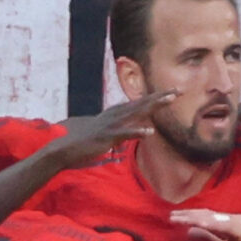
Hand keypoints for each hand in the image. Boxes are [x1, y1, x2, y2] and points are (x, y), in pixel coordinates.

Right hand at [56, 89, 177, 167]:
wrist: (61, 149)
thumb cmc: (81, 143)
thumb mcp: (103, 134)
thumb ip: (118, 130)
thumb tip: (131, 130)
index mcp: (114, 115)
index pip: (138, 104)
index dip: (155, 99)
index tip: (171, 93)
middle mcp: (113, 116)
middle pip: (141, 104)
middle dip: (160, 97)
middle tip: (179, 91)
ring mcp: (110, 125)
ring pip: (135, 113)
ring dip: (153, 106)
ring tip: (170, 100)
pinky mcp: (105, 137)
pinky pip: (124, 134)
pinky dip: (137, 131)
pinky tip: (150, 131)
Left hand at [173, 208, 240, 240]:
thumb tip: (192, 232)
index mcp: (234, 224)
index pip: (209, 219)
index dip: (192, 218)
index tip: (175, 220)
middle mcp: (238, 219)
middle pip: (209, 215)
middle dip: (189, 215)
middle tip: (171, 216)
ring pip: (213, 218)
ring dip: (195, 217)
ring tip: (178, 218)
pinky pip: (223, 226)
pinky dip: (209, 224)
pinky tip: (196, 225)